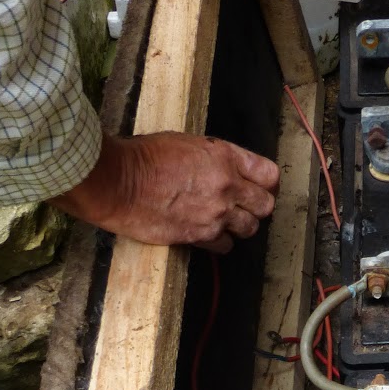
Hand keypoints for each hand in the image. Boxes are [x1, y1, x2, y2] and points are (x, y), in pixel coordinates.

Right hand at [51, 133, 278, 252]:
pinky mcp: (200, 236)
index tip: (261, 186)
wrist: (119, 182)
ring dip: (241, 226)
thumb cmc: (143, 157)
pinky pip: (225, 246)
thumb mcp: (186, 142)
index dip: (267, 182)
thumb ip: (214, 157)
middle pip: (266, 206)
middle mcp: (227, 186)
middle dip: (257, 206)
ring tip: (225, 221)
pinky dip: (220, 243)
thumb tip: (225, 168)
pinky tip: (208, 234)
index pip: (269, 174)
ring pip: (250, 229)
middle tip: (244, 206)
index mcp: (225, 156)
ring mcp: (216, 214)